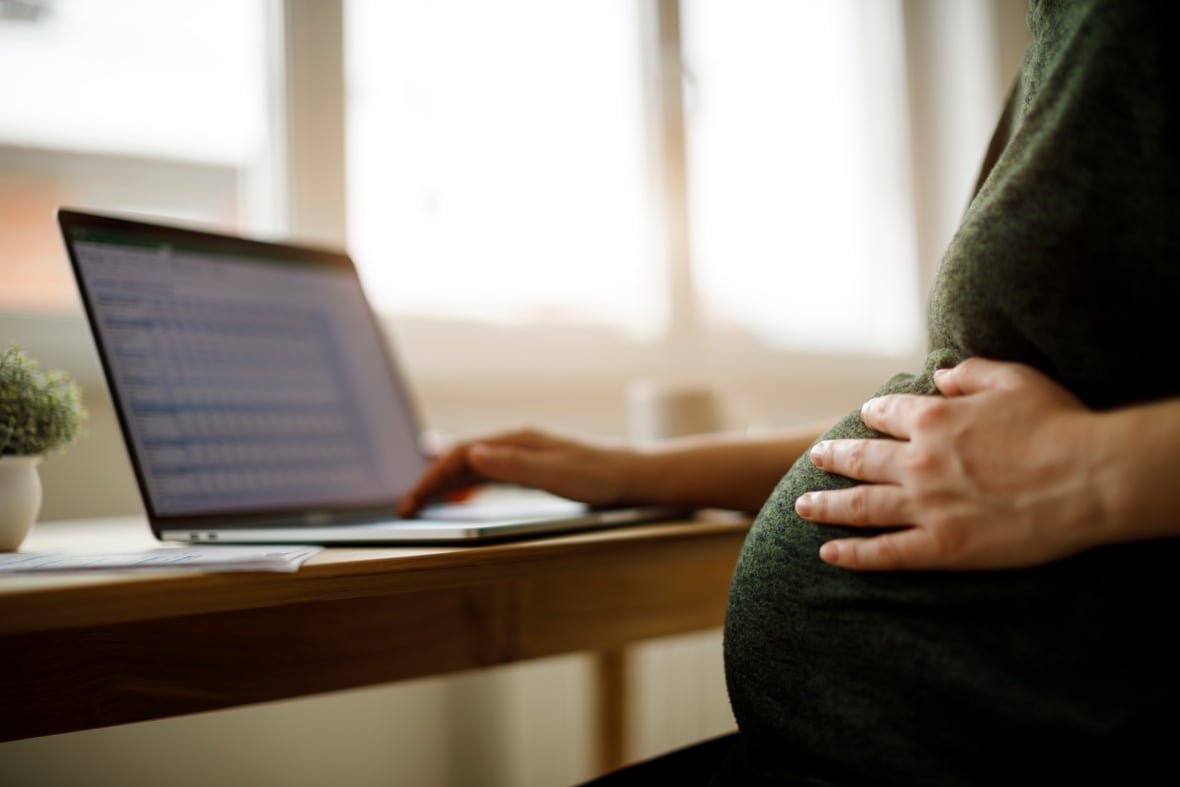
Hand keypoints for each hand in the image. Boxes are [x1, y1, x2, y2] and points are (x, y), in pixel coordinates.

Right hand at [397, 428, 638, 516]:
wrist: (630, 475)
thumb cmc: (598, 476)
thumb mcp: (556, 474)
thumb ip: (514, 466)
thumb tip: (473, 454)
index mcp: (516, 440)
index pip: (460, 454)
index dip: (433, 477)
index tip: (413, 501)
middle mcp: (515, 443)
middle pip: (460, 459)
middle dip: (430, 482)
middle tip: (407, 508)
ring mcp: (521, 454)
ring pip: (471, 466)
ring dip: (444, 483)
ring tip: (421, 504)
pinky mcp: (529, 468)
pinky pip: (486, 474)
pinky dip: (465, 485)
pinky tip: (457, 495)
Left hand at [795, 358, 1103, 570]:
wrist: (1091, 478)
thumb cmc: (1060, 424)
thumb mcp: (1014, 379)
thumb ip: (970, 374)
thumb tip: (940, 374)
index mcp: (933, 419)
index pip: (886, 414)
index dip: (874, 415)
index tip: (865, 419)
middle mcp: (918, 461)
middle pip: (860, 458)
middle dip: (833, 457)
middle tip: (814, 457)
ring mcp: (925, 506)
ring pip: (859, 506)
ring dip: (826, 505)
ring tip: (802, 505)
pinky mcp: (942, 546)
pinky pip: (885, 553)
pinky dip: (853, 555)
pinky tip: (829, 555)